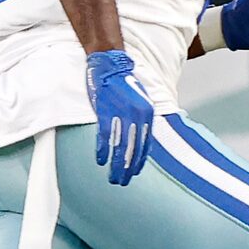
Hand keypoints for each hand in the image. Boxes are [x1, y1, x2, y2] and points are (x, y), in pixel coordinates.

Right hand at [86, 49, 152, 185]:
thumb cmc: (124, 84)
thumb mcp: (140, 102)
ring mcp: (121, 114)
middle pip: (133, 149)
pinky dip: (102, 150)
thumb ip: (142, 120)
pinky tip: (100, 161)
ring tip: (112, 178)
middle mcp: (137, 115)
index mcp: (147, 113)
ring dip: (116, 165)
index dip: (140, 160)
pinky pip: (105, 136)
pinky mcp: (104, 111)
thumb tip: (142, 140)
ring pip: (120, 146)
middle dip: (128, 168)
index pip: (145, 144)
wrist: (111, 66)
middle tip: (122, 182)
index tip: (135, 173)